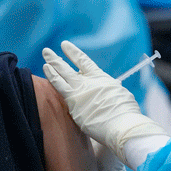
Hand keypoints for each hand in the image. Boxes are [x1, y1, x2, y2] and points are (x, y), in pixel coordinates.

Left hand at [41, 41, 167, 165]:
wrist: (122, 124)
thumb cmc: (126, 113)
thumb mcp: (120, 94)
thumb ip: (108, 91)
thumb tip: (106, 93)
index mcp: (101, 78)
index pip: (84, 62)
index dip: (73, 53)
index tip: (65, 45)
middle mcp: (88, 83)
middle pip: (67, 69)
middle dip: (56, 59)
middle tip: (46, 51)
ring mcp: (79, 93)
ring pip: (60, 78)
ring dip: (51, 68)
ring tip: (44, 62)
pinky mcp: (74, 106)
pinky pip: (60, 91)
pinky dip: (52, 81)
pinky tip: (46, 79)